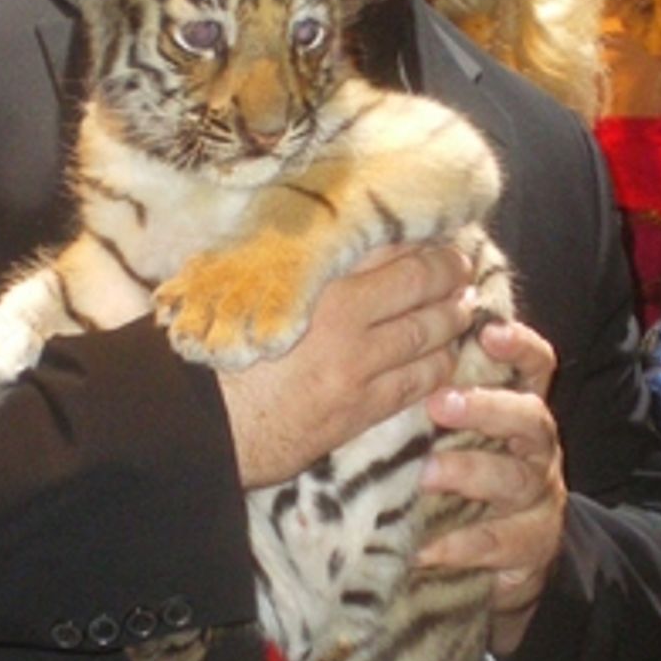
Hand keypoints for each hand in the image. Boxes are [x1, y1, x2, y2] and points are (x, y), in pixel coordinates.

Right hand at [218, 244, 473, 487]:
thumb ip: (284, 264)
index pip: (390, 250)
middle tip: (461, 268)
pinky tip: (446, 358)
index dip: (422, 242)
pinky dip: (438, 367)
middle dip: (450, 276)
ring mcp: (359, 368)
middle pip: (420, 288)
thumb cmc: (210, 351)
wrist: (198, 423)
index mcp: (317, 282)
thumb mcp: (240, 288)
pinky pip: (416, 384)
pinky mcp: (360, 411)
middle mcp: (347, 321)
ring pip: (428, 336)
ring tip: (462, 309)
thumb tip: (310, 238)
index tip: (436, 237)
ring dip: (452, 320)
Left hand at [418, 320, 565, 657]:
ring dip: (469, 473)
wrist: (505, 565)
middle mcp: (537, 451)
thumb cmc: (469, 485)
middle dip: (486, 408)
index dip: (520, 346)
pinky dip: (460, 545)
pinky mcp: (533, 548)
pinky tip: (424, 548)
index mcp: (519, 413)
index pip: (536, 367)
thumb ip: (438, 403)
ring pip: (516, 480)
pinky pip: (500, 543)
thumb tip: (386, 355)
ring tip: (424, 475)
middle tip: (438, 404)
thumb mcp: (456, 439)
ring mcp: (540, 500)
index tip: (488, 330)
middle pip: (530, 418)